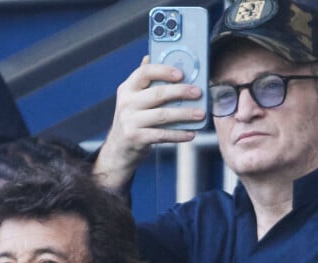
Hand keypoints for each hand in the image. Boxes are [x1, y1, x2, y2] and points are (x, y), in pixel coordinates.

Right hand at [94, 56, 205, 189]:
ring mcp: (129, 121)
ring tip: (200, 114)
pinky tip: (190, 134)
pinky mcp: (135, 138)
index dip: (164, 71)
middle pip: (158, 94)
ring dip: (185, 114)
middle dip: (181, 92)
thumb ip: (143, 82)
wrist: (118, 150)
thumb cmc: (132, 121)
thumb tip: (150, 56)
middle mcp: (126, 104)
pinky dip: (178, 134)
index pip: (144, 72)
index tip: (182, 74)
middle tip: (199, 93)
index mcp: (127, 89)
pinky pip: (161, 134)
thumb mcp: (133, 100)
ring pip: (162, 115)